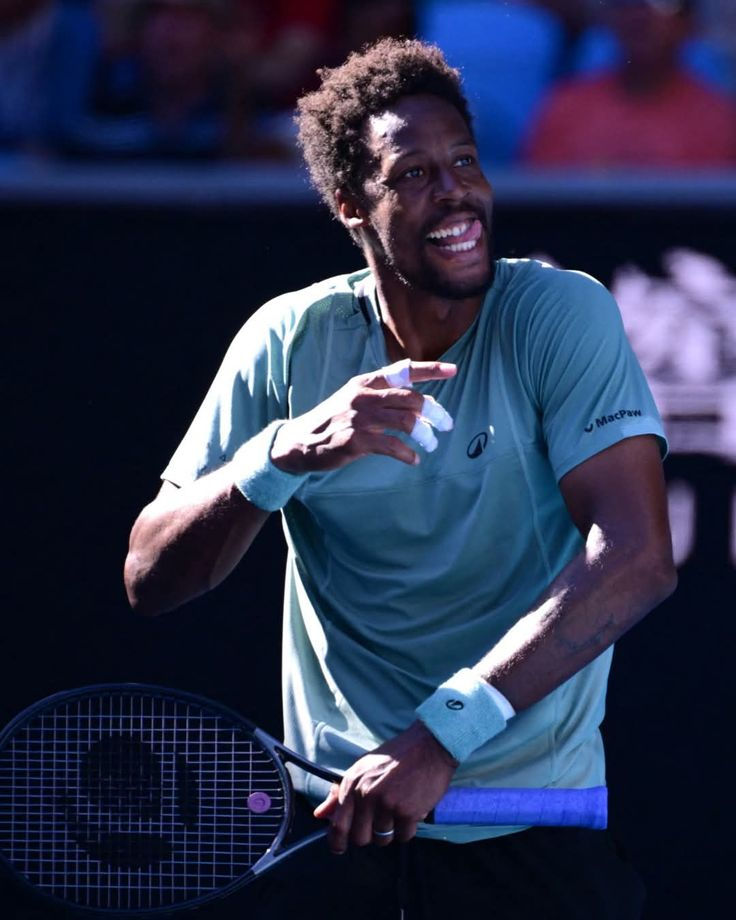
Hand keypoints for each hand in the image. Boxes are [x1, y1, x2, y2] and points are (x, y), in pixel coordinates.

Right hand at [270, 360, 455, 473]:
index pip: (403, 370)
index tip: (453, 370)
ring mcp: (360, 418)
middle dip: (435, 411)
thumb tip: (420, 402)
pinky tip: (413, 459)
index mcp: (366, 382)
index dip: (430, 369)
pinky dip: (407, 454)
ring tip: (431, 444)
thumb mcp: (354, 398)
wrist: (300, 441)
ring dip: (425, 435)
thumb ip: (383, 396)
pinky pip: (392, 446)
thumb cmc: (333, 420)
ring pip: (406, 421)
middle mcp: (364, 396)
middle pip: (411, 398)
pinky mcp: (356, 440)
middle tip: (446, 424)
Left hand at [313, 721, 457, 854]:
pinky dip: (408, 828)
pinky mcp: (407, 812)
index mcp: (352, 783)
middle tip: (381, 820)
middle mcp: (366, 795)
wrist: (428, 747)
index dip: (336, 842)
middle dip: (370, 835)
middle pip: (360, 838)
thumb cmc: (395, 757)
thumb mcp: (362, 768)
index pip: (337, 824)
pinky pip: (404, 836)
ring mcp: (387, 805)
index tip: (339, 848)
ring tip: (398, 808)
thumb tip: (319, 814)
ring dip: (391, 830)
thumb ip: (339, 793)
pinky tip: (411, 808)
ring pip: (383, 839)